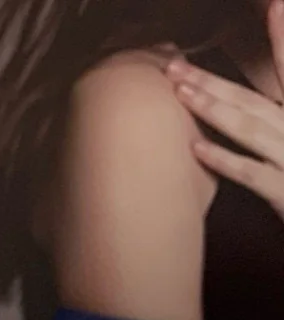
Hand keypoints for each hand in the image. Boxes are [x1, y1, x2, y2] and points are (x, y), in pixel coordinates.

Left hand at [169, 2, 283, 219]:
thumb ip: (272, 118)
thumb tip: (235, 114)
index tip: (275, 6)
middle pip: (250, 99)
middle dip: (212, 81)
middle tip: (174, 65)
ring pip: (249, 128)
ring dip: (214, 108)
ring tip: (181, 93)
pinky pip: (251, 173)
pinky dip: (225, 159)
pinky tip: (197, 149)